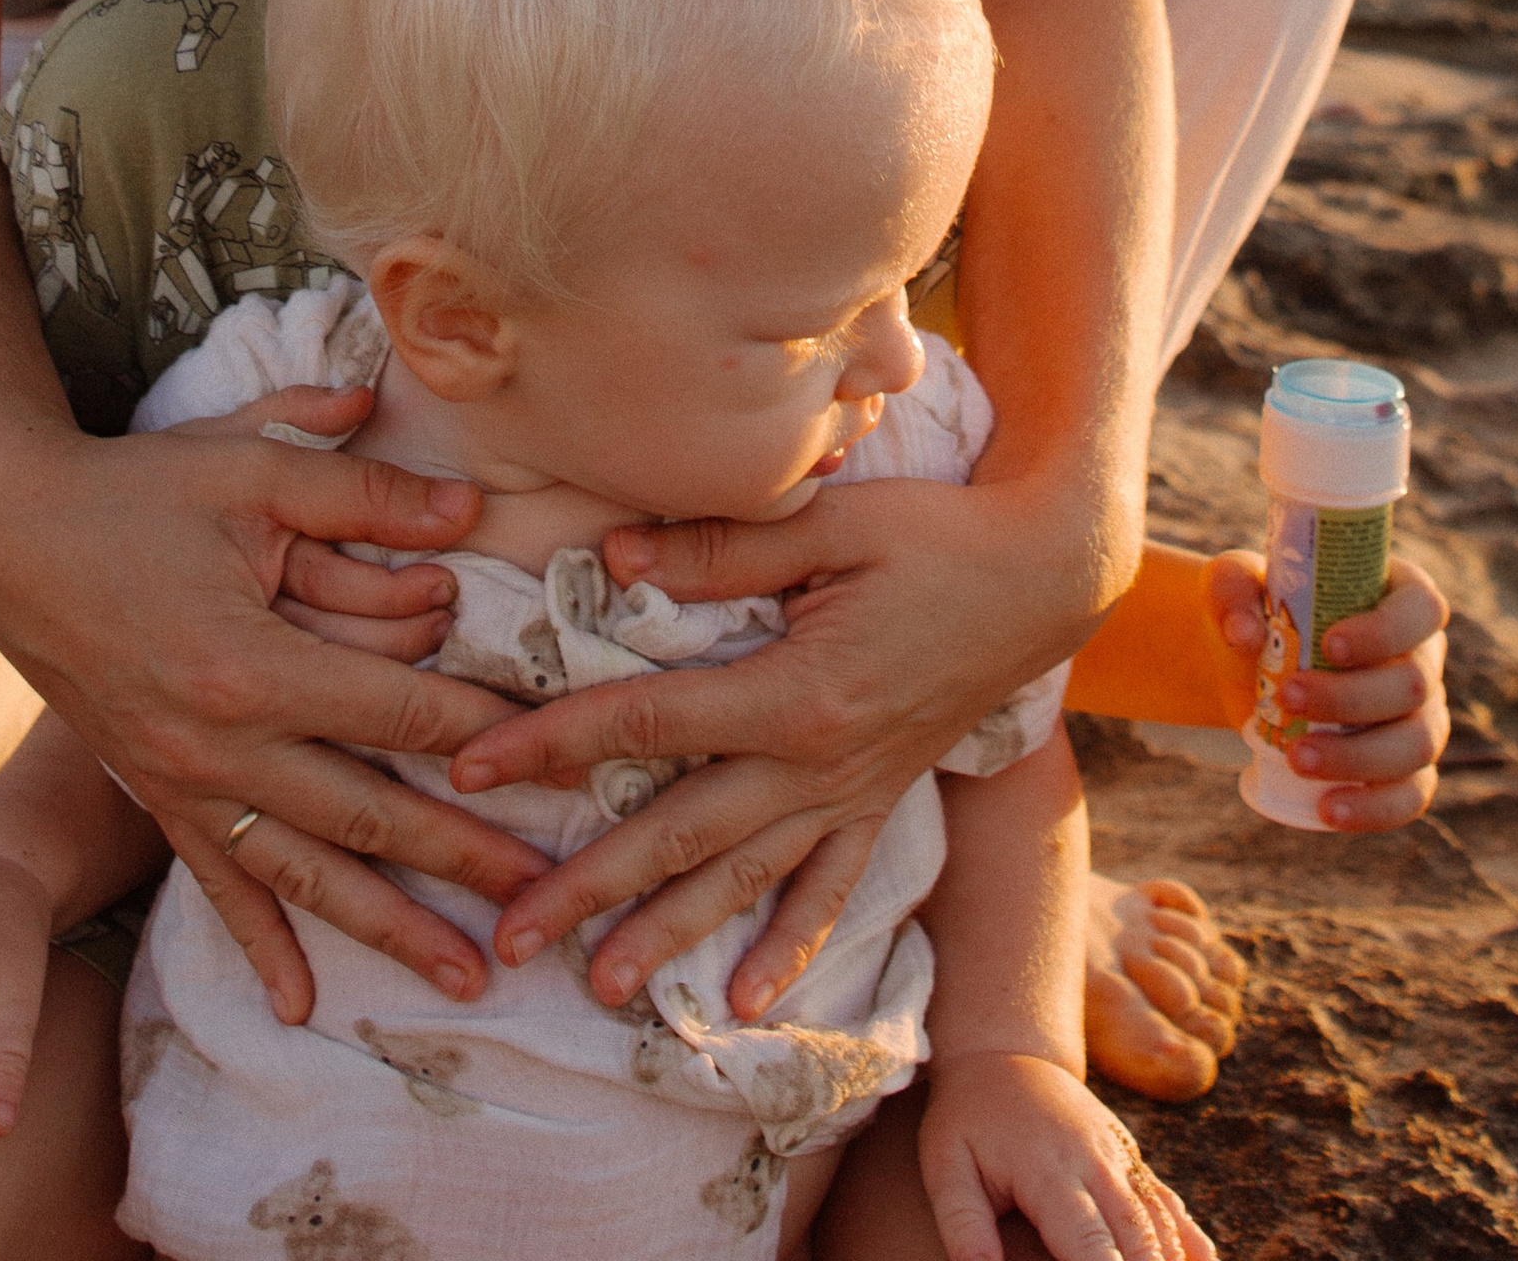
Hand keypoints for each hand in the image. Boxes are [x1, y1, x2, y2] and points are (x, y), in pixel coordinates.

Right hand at [0, 416, 542, 1026]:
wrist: (12, 537)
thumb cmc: (137, 491)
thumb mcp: (250, 468)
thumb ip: (364, 493)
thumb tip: (470, 507)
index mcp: (250, 664)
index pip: (395, 714)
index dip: (479, 735)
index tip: (550, 760)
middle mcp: (219, 745)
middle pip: (366, 815)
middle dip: (461, 858)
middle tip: (541, 899)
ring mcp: (184, 782)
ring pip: (304, 874)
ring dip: (387, 929)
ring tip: (463, 977)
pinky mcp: (156, 794)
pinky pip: (219, 882)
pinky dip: (261, 945)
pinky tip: (300, 1004)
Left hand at [447, 471, 1096, 1002]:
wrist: (1045, 575)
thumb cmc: (934, 533)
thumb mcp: (832, 520)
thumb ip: (719, 548)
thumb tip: (609, 559)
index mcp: (797, 692)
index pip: (648, 726)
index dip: (554, 744)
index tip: (472, 766)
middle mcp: (820, 764)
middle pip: (682, 832)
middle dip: (588, 886)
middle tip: (507, 932)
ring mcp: (853, 793)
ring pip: (744, 880)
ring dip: (668, 935)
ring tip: (596, 987)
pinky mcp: (881, 800)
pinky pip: (829, 889)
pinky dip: (788, 948)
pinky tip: (744, 998)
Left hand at [918, 1053, 1212, 1260]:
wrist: (1003, 1051)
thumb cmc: (968, 1117)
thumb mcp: (945, 1165)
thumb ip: (964, 1226)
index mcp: (1048, 1171)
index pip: (1090, 1242)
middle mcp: (1095, 1163)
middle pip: (1136, 1238)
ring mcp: (1119, 1158)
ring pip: (1160, 1222)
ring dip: (1170, 1259)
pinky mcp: (1130, 1157)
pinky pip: (1168, 1202)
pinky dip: (1188, 1238)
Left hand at [1212, 546, 1449, 826]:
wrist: (1249, 668)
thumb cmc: (1257, 612)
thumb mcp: (1234, 586)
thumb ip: (1231, 590)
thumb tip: (1244, 632)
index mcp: (1398, 597)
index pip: (1420, 608)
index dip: (1385, 630)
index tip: (1329, 645)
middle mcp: (1422, 658)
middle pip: (1414, 684)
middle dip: (1351, 698)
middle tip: (1286, 698)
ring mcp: (1422, 717)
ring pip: (1416, 744)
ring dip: (1359, 757)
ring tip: (1297, 758)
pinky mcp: (1406, 769)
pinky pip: (1410, 794)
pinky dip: (1374, 808)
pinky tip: (1328, 810)